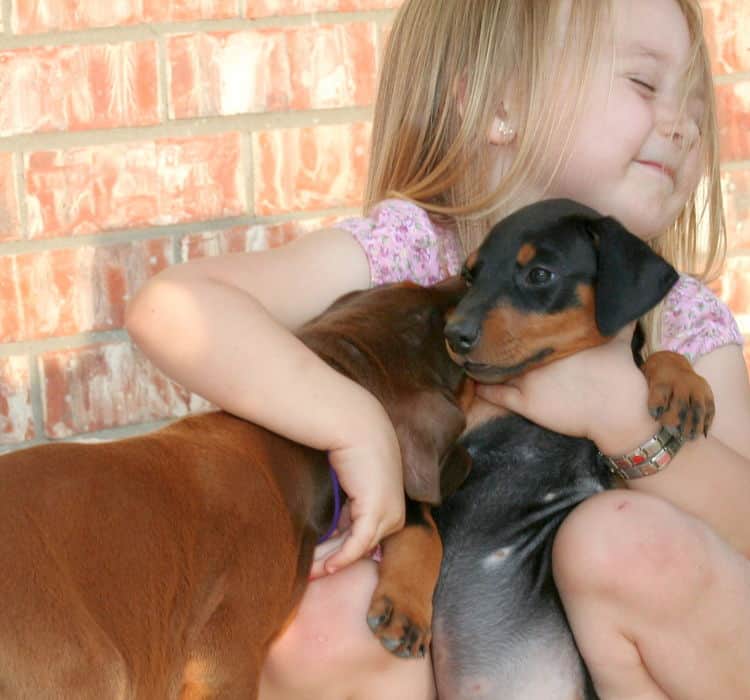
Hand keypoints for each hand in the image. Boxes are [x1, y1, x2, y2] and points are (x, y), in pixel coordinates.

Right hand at [317, 405, 404, 574]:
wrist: (355, 424)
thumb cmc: (349, 445)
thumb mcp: (350, 481)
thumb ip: (345, 505)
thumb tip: (328, 528)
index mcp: (390, 505)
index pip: (365, 538)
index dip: (341, 551)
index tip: (318, 563)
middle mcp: (394, 512)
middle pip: (361, 547)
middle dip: (333, 560)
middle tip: (310, 573)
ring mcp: (389, 513)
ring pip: (358, 548)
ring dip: (332, 561)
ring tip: (309, 571)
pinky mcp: (377, 512)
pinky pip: (358, 544)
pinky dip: (342, 557)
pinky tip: (326, 567)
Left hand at [475, 324, 656, 452]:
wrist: (617, 414)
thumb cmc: (620, 379)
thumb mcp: (620, 344)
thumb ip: (618, 325)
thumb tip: (626, 310)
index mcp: (556, 343)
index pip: (527, 327)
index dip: (516, 322)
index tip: (505, 315)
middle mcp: (538, 358)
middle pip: (509, 345)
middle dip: (497, 338)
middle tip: (483, 332)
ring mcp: (529, 381)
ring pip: (498, 368)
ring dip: (485, 361)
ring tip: (471, 354)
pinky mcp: (526, 403)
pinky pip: (497, 395)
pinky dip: (483, 388)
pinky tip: (473, 381)